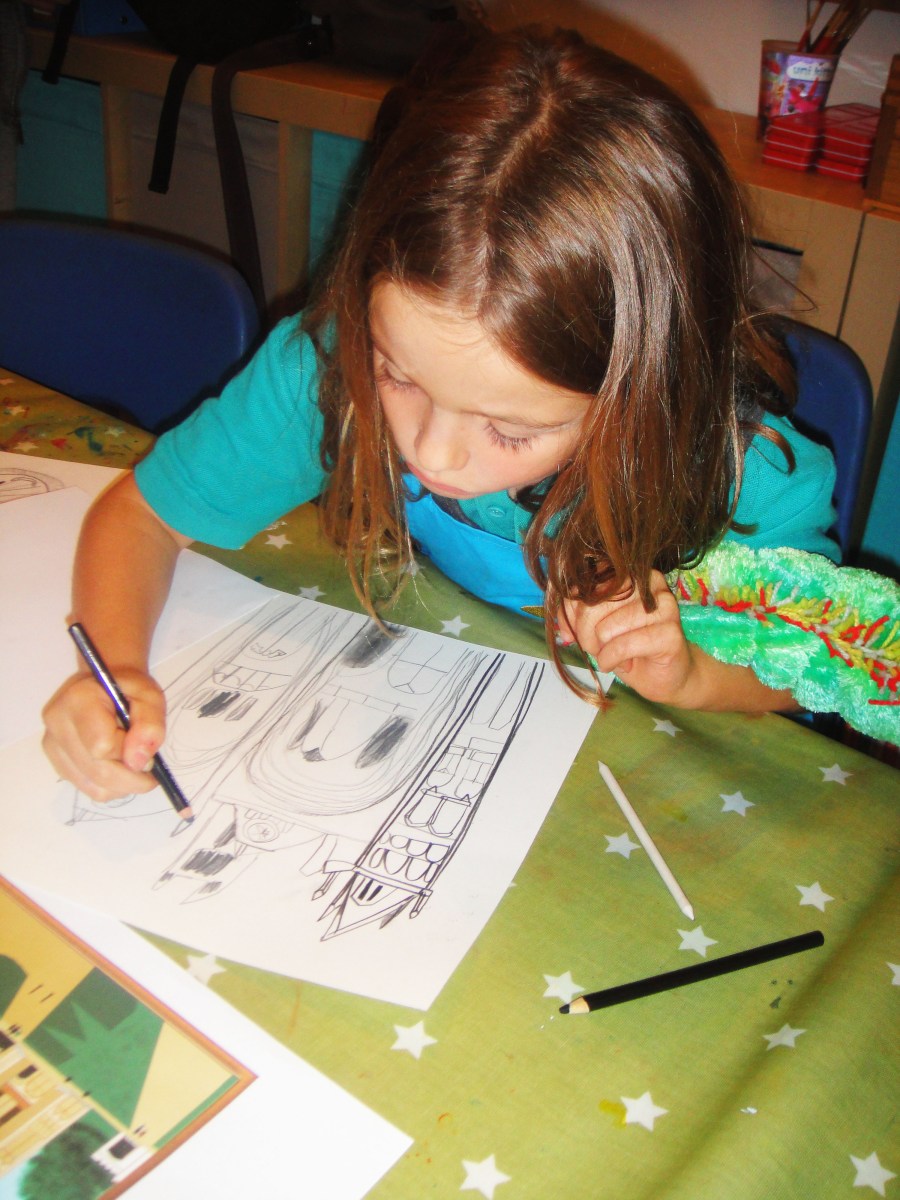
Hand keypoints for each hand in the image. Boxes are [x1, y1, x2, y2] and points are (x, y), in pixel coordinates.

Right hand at [42, 668, 167, 801]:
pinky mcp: (57, 761)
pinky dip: (110, 785)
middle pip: (97, 772)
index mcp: (77, 700)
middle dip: (131, 777)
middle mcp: (57, 724)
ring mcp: (53, 745)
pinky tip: (118, 767)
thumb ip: (150, 726)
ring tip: (132, 763)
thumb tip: (138, 762)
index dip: (129, 754)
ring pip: (93, 787)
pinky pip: (88, 788)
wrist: (104, 684)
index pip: (101, 746)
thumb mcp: (150, 696)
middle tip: (149, 767)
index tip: (145, 748)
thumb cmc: (128, 688)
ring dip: (122, 784)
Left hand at [557, 570, 697, 705]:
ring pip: (607, 627)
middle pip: (594, 603)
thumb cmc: (628, 647)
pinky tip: (621, 665)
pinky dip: (612, 660)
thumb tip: (563, 626)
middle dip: (585, 634)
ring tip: (612, 656)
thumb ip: (574, 615)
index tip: (577, 631)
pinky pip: (623, 646)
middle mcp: (650, 582)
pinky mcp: (671, 633)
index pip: (586, 582)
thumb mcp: (594, 627)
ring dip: (601, 650)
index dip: (572, 610)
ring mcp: (665, 606)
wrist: (664, 676)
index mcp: (630, 573)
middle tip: (596, 647)